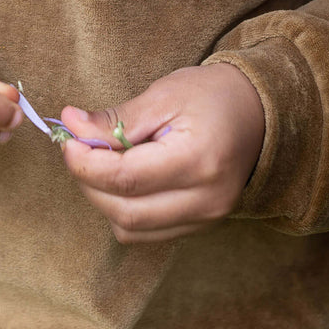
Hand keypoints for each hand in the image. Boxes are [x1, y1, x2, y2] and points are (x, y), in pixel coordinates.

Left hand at [59, 64, 264, 242]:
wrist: (260, 112)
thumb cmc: (211, 96)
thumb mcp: (162, 96)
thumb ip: (116, 119)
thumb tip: (70, 125)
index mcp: (198, 161)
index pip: (126, 178)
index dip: (85, 163)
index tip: (68, 138)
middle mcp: (205, 200)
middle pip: (125, 212)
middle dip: (89, 182)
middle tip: (77, 149)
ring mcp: (206, 218)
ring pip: (132, 229)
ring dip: (103, 199)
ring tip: (101, 162)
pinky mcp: (201, 226)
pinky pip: (147, 232)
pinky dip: (123, 210)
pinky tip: (124, 179)